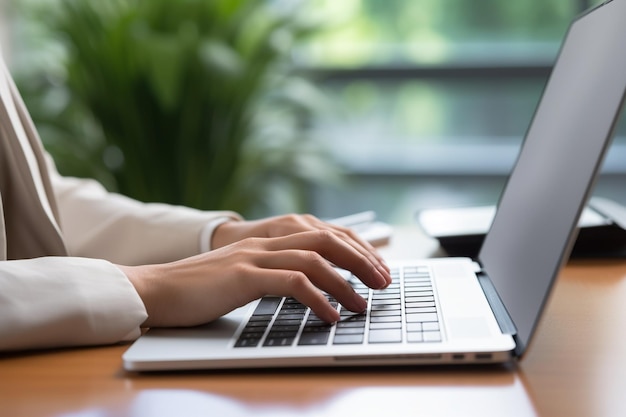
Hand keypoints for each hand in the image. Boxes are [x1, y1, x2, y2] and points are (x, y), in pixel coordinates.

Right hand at [121, 220, 390, 327]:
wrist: (157, 289)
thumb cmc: (200, 290)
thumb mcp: (244, 277)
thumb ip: (273, 274)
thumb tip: (309, 289)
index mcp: (268, 240)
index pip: (323, 234)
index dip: (356, 248)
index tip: (377, 268)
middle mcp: (265, 242)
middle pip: (327, 239)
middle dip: (362, 259)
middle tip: (384, 281)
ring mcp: (254, 257)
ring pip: (315, 260)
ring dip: (346, 283)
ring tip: (364, 303)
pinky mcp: (243, 276)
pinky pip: (292, 284)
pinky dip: (319, 299)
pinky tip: (331, 316)